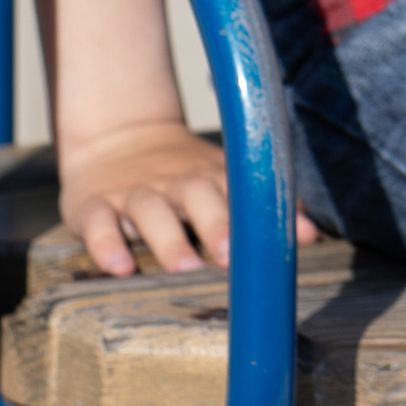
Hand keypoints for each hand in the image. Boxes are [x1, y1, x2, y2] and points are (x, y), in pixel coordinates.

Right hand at [59, 118, 321, 276]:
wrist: (117, 137)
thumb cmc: (183, 175)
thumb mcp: (222, 181)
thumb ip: (262, 208)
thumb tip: (310, 236)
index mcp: (212, 177)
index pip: (241, 192)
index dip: (264, 215)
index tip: (288, 240)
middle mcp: (176, 182)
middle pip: (198, 195)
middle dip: (217, 223)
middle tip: (231, 254)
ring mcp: (135, 193)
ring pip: (151, 210)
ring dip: (168, 238)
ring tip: (183, 267)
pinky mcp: (95, 205)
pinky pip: (98, 222)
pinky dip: (106, 243)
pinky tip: (118, 267)